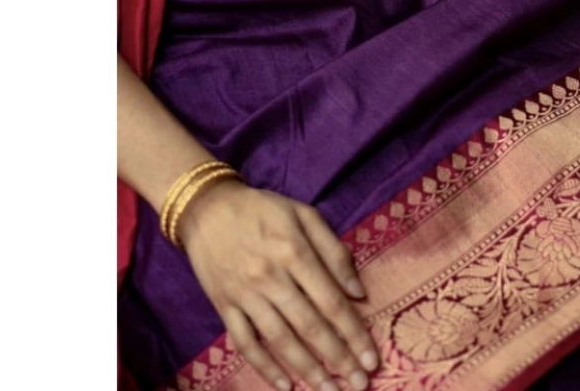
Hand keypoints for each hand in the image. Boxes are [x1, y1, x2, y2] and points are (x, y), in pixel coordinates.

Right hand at [178, 180, 379, 390]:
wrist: (208, 208)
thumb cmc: (263, 209)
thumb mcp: (304, 214)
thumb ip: (333, 251)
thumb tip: (359, 292)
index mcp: (294, 251)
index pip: (330, 301)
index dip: (353, 332)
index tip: (371, 358)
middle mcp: (271, 277)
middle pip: (309, 325)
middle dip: (338, 358)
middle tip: (359, 384)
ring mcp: (245, 295)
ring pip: (280, 340)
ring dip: (307, 369)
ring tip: (328, 389)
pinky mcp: (224, 306)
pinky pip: (245, 343)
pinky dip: (264, 367)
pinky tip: (284, 386)